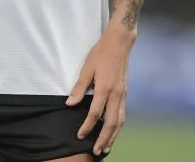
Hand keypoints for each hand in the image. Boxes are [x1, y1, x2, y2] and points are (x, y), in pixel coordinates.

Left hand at [66, 25, 134, 156]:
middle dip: (104, 138)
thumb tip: (69, 103)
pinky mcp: (125, 93)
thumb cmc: (100, 54)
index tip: (80, 135)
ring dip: (113, 136)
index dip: (87, 126)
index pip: (95, 113)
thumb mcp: (86, 68)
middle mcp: (116, 94)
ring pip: (120, 121)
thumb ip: (79, 87)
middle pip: (111, 123)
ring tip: (107, 147)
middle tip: (97, 151)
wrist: (119, 43)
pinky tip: (114, 131)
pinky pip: (122, 114)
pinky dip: (118, 126)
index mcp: (104, 88)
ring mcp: (122, 95)